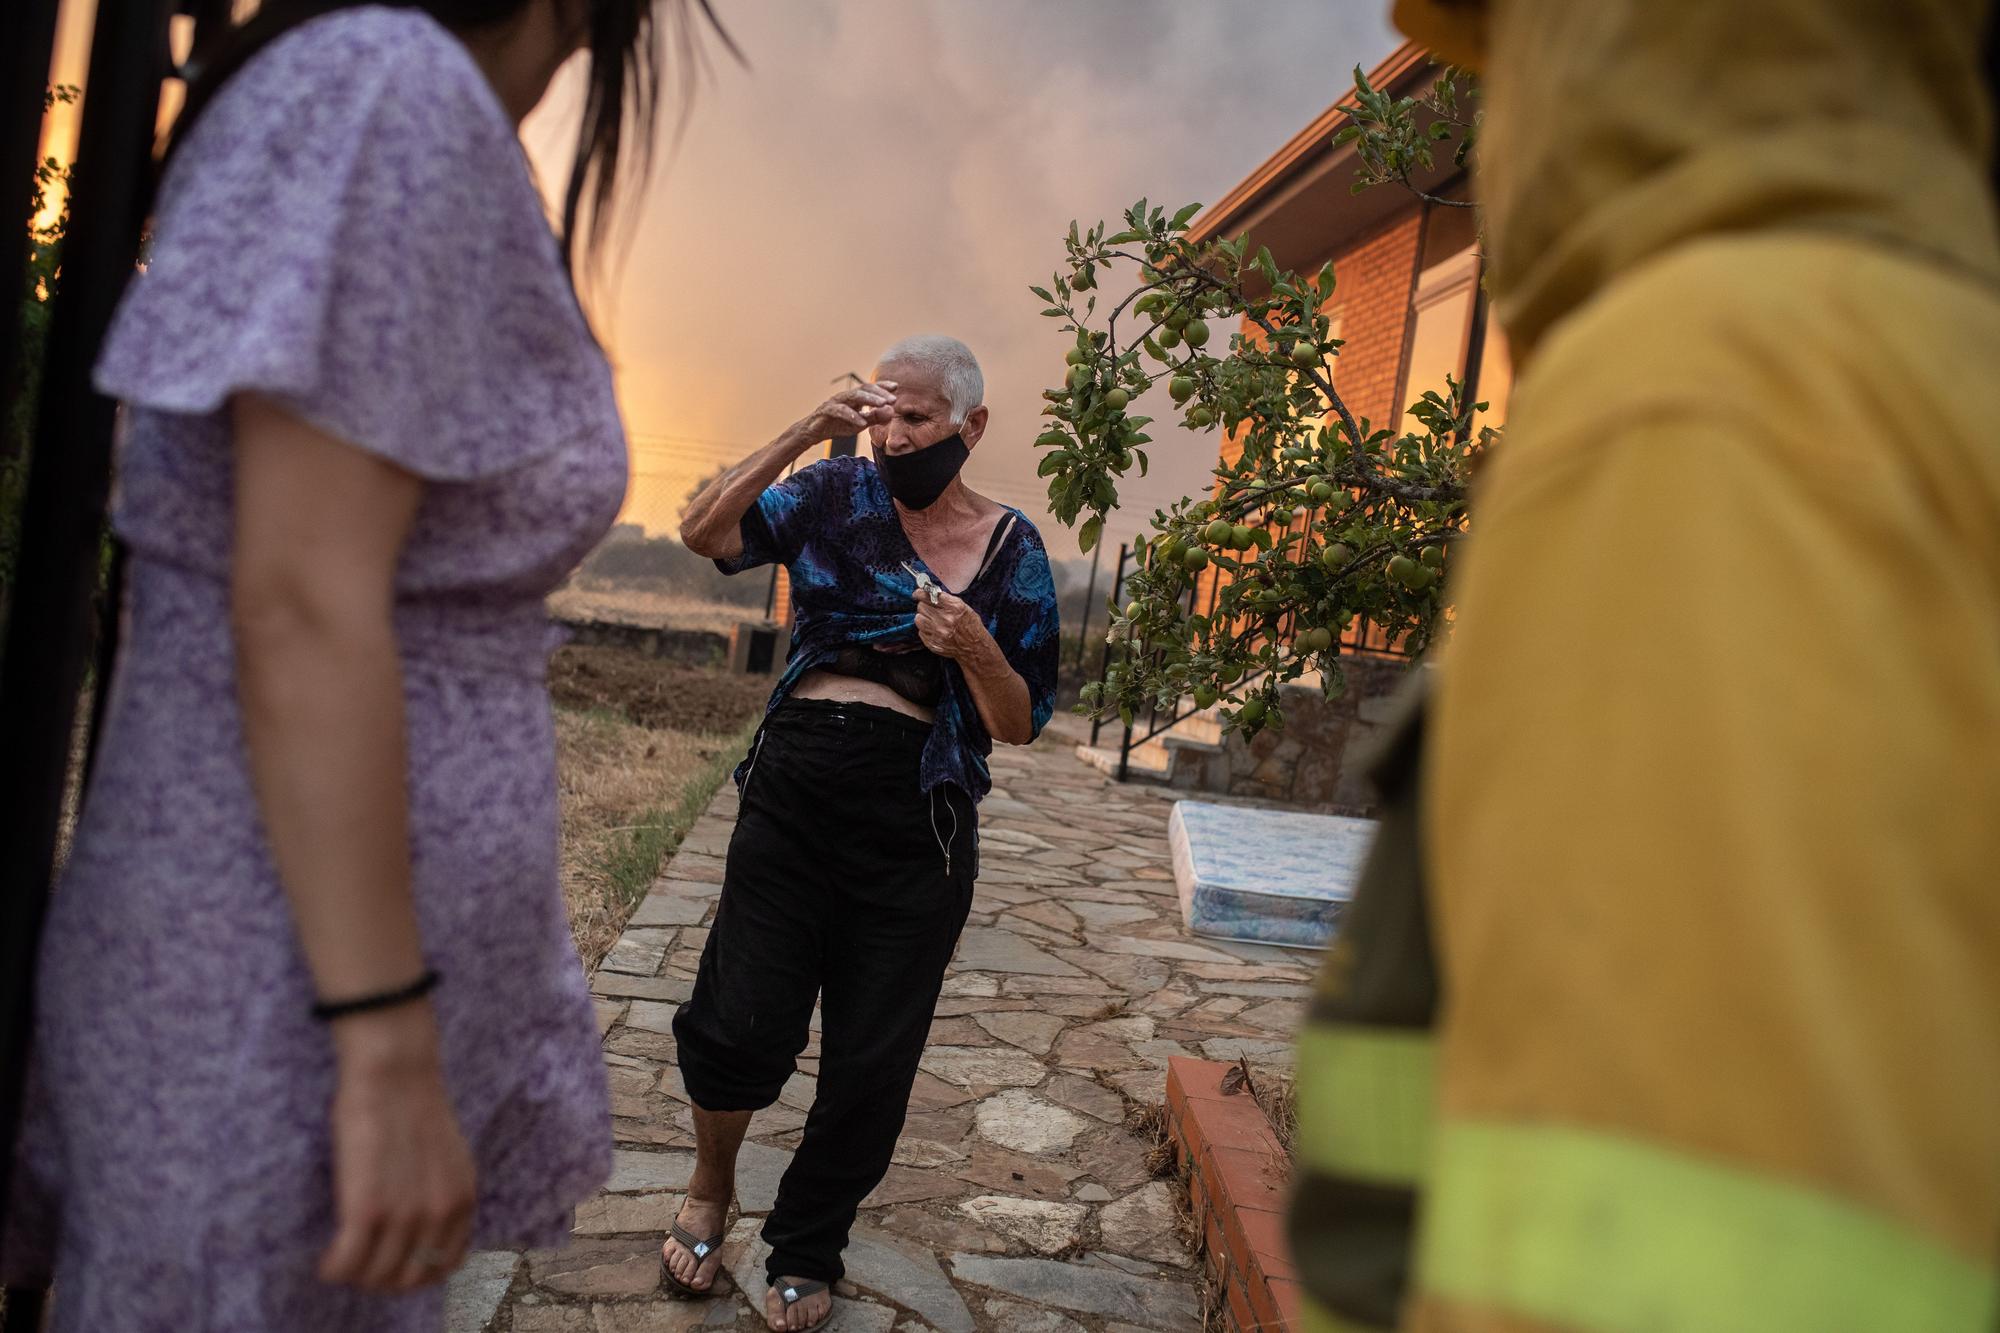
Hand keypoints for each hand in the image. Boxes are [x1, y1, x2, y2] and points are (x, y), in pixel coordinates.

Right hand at [319, 1005, 476, 1291]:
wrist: (395, 1071)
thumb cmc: (413, 1105)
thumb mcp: (448, 1158)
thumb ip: (443, 1196)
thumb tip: (422, 1234)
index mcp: (463, 1201)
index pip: (443, 1267)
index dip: (413, 1274)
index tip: (391, 1265)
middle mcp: (440, 1214)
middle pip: (408, 1279)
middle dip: (381, 1279)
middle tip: (360, 1263)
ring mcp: (405, 1214)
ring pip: (375, 1277)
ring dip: (354, 1275)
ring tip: (340, 1259)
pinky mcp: (367, 1209)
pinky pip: (347, 1263)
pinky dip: (333, 1269)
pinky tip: (325, 1262)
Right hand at [799, 381, 896, 443]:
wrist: (814, 432)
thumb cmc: (837, 425)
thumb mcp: (860, 423)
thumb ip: (875, 417)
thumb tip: (892, 411)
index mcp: (855, 398)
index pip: (870, 388)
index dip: (883, 386)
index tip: (896, 387)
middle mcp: (846, 397)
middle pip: (864, 389)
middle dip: (879, 393)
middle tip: (893, 399)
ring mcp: (835, 402)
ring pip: (853, 396)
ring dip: (870, 399)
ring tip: (882, 404)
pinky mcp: (826, 411)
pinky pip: (840, 411)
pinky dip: (852, 416)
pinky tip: (862, 422)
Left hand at [914, 586, 996, 667]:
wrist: (974, 647)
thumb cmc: (971, 626)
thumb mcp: (963, 607)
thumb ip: (947, 599)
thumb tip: (930, 593)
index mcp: (954, 607)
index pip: (929, 596)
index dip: (920, 594)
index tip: (917, 594)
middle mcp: (945, 619)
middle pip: (921, 607)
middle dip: (924, 606)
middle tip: (930, 608)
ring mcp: (938, 632)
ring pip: (918, 619)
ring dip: (923, 618)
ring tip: (931, 620)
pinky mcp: (933, 643)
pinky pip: (921, 632)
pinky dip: (925, 630)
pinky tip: (935, 630)